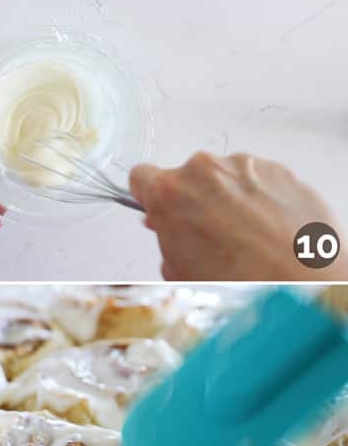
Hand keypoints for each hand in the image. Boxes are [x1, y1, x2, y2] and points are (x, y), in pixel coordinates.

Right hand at [129, 152, 347, 280]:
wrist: (304, 279)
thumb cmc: (242, 279)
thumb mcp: (180, 269)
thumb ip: (167, 240)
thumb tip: (172, 230)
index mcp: (169, 193)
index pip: (141, 177)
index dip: (148, 196)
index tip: (158, 208)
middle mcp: (204, 170)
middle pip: (187, 178)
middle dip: (193, 201)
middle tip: (207, 236)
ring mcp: (244, 166)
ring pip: (224, 177)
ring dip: (228, 199)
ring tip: (246, 237)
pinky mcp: (280, 170)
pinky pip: (259, 179)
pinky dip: (260, 199)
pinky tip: (269, 230)